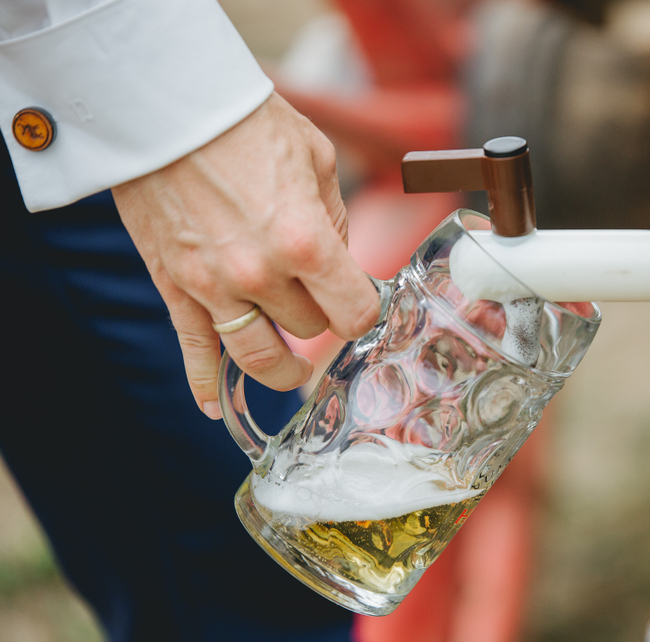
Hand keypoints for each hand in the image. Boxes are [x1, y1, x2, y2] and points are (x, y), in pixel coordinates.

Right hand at [112, 93, 379, 418]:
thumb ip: (335, 221)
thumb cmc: (247, 122)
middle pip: (309, 330)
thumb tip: (341, 264)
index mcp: (306, 240)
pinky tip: (214, 408)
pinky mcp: (175, 286)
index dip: (363, 311)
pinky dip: (204, 383)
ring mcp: (213, 286)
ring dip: (282, 368)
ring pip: (259, 358)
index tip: (360, 302)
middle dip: (321, 317)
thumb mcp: (316, 159)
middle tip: (320, 302)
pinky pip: (193, 351)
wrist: (165, 104)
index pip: (353, 313)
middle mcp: (261, 273)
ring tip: (292, 368)